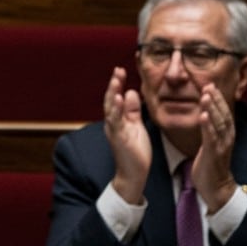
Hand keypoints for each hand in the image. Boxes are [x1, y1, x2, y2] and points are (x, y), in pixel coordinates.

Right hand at [102, 67, 149, 203]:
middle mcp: (113, 123)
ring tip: (116, 80)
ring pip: (110, 109)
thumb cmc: (135, 152)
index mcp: (117, 120)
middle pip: (110, 100)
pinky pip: (116, 122)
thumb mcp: (136, 126)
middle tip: (117, 70)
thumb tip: (130, 92)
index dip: (117, 84)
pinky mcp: (118, 138)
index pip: (115, 98)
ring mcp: (114, 130)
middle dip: (113, 84)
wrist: (134, 174)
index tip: (120, 70)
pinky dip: (116, 110)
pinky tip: (118, 99)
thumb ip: (132, 110)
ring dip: (112, 93)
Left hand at [191, 84, 238, 210]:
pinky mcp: (214, 155)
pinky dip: (208, 126)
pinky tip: (203, 116)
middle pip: (223, 115)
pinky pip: (211, 139)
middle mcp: (227, 138)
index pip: (224, 112)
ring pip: (218, 124)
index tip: (210, 84)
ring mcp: (222, 146)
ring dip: (212, 109)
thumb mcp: (211, 143)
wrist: (216, 188)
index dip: (218, 98)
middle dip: (216, 99)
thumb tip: (204, 115)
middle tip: (209, 84)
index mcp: (226, 135)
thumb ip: (210, 129)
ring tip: (206, 95)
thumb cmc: (211, 165)